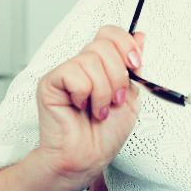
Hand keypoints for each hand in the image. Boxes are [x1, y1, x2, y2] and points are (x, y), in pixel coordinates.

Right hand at [35, 25, 144, 189]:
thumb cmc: (106, 134)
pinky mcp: (50, 81)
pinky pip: (73, 72)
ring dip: (103, 90)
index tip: (136, 64)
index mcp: (102, 65)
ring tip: (99, 109)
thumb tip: (140, 36)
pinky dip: (84, 93)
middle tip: (116, 99)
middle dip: (118, 76)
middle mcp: (83, 64)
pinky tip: (81, 107)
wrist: (88, 157)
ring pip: (91, 59)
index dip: (126, 44)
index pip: (111, 33)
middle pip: (104, 43)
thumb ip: (134, 66)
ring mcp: (66, 72)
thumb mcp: (132, 96)